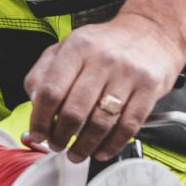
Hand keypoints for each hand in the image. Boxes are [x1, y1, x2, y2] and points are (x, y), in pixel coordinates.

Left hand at [23, 11, 185, 163]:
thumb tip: (34, 103)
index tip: (38, 133)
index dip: (40, 118)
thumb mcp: (68, 46)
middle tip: (56, 145)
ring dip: (84, 146)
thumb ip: (45, 71)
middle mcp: (102, 60)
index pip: (51, 90)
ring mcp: (128, 74)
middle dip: (60, 136)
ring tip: (76, 153)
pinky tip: (101, 151)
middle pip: (74, 111)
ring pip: (100, 123)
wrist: (151, 32)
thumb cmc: (104, 44)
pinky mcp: (149, 89)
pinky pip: (128, 126)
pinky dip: (112, 145)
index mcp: (77, 48)